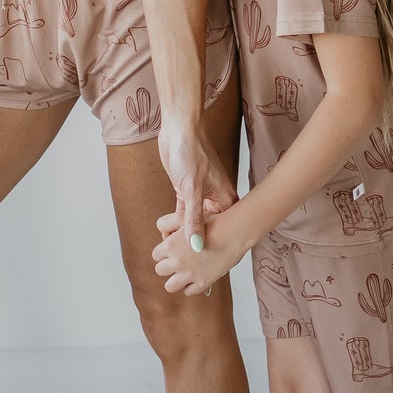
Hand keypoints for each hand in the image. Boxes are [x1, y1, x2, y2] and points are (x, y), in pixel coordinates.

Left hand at [153, 209, 246, 297]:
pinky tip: (196, 276)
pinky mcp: (202, 283)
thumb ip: (167, 223)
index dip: (164, 252)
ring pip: (169, 286)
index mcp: (170, 246)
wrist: (234, 232)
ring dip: (175, 279)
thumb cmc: (213, 222)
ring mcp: (189, 274)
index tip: (173, 250)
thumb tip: (164, 237)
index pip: (155, 255)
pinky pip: (188, 291)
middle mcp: (177, 262)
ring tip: (185, 272)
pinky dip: (190, 286)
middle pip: (160, 270)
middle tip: (179, 260)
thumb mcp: (185, 216)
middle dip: (168, 266)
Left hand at [156, 116, 237, 253]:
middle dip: (197, 243)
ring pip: (193, 221)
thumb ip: (193, 219)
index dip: (216, 246)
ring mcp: (200, 195)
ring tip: (174, 253)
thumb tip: (196, 244)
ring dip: (183, 234)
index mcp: (225, 199)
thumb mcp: (191, 189)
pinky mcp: (186, 191)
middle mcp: (216, 199)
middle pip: (209, 228)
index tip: (206, 264)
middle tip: (186, 262)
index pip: (225, 229)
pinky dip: (175, 224)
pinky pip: (183, 213)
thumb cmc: (190, 153)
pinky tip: (167, 235)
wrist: (178, 129)